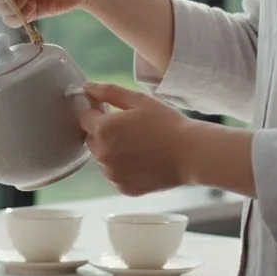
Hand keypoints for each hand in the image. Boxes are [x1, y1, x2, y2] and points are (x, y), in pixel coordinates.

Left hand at [79, 82, 194, 196]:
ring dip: (113, 151)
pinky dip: (124, 168)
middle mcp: (102, 155)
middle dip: (104, 132)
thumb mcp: (139, 100)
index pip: (85, 118)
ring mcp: (112, 174)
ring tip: (140, 145)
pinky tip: (143, 160)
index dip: (97, 112)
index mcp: (103, 130)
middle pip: (92, 139)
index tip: (114, 111)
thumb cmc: (167, 124)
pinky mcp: (123, 188)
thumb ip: (109, 92)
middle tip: (131, 128)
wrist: (191, 154)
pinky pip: (116, 174)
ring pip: (103, 158)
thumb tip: (87, 87)